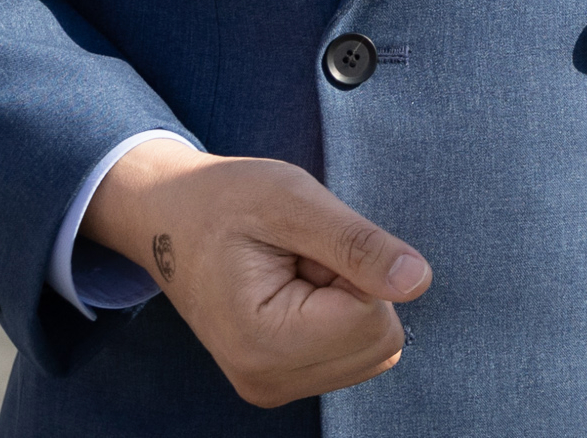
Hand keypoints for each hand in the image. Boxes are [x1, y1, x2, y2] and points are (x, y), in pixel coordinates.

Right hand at [81, 138, 429, 407]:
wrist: (169, 218)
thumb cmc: (225, 200)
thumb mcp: (293, 201)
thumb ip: (358, 245)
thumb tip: (418, 281)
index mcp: (265, 344)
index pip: (374, 320)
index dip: (356, 269)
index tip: (306, 247)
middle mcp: (268, 381)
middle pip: (380, 342)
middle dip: (354, 288)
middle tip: (300, 257)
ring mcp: (273, 387)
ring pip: (373, 349)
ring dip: (348, 300)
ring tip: (295, 270)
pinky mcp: (282, 380)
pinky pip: (353, 353)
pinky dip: (339, 315)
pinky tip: (296, 288)